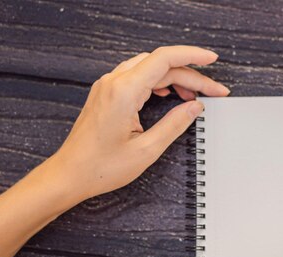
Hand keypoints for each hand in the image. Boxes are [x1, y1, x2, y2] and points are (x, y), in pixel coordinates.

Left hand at [51, 45, 229, 202]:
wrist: (70, 175)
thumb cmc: (100, 167)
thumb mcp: (147, 149)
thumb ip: (174, 124)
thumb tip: (195, 108)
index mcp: (124, 92)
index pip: (165, 59)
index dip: (193, 56)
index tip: (212, 60)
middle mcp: (113, 83)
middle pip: (160, 64)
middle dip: (190, 75)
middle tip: (213, 92)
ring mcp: (108, 86)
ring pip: (149, 68)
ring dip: (175, 77)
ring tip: (195, 96)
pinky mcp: (106, 93)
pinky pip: (137, 76)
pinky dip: (159, 81)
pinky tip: (170, 94)